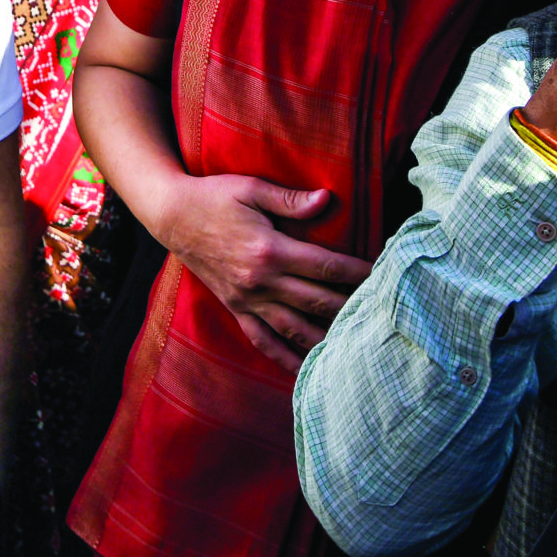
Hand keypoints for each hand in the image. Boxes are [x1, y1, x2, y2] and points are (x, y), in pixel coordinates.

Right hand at [158, 173, 372, 370]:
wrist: (171, 215)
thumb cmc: (213, 196)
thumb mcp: (250, 188)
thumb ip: (291, 200)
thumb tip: (327, 200)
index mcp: (270, 250)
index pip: (325, 266)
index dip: (358, 272)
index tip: (384, 273)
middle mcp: (261, 281)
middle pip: (319, 302)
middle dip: (354, 306)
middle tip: (384, 311)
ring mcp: (248, 300)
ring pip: (297, 329)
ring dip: (329, 338)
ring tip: (359, 345)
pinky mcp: (236, 308)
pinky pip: (264, 340)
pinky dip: (286, 358)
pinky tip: (307, 368)